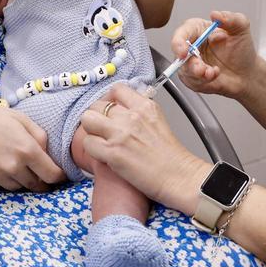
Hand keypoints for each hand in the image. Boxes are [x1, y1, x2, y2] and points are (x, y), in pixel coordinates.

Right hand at [0, 99, 66, 190]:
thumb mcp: (18, 117)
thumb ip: (38, 134)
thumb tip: (46, 151)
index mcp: (27, 149)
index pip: (52, 175)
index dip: (59, 176)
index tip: (60, 174)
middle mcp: (14, 167)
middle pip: (37, 185)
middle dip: (43, 180)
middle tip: (43, 173)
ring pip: (20, 187)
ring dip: (24, 180)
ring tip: (19, 165)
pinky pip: (3, 184)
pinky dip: (7, 178)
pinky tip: (0, 163)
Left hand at [79, 83, 206, 211]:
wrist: (178, 177)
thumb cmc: (171, 155)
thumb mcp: (158, 120)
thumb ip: (139, 110)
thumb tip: (122, 107)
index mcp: (145, 106)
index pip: (116, 89)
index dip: (109, 100)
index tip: (109, 110)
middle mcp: (131, 116)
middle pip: (97, 104)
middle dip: (97, 117)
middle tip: (103, 129)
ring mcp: (120, 133)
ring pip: (87, 120)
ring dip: (91, 131)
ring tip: (100, 141)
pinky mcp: (112, 153)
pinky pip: (87, 143)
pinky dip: (92, 149)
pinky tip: (103, 155)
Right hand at [170, 11, 261, 100]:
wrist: (246, 73)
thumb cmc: (241, 50)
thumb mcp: (241, 29)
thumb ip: (231, 18)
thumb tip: (216, 14)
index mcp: (198, 30)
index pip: (182, 32)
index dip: (179, 41)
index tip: (183, 50)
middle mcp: (191, 45)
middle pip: (178, 53)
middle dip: (189, 62)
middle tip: (201, 68)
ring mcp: (190, 63)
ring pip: (184, 69)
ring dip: (198, 73)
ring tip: (212, 72)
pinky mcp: (192, 78)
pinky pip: (191, 81)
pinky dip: (203, 81)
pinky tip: (214, 75)